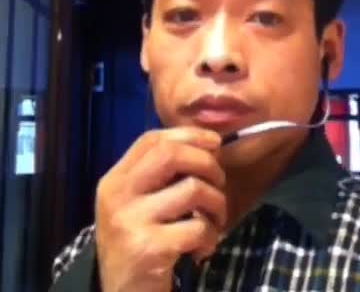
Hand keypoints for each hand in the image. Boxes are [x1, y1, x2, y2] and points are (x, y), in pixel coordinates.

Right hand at [95, 127, 225, 291]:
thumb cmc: (138, 243)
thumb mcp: (139, 204)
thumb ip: (161, 175)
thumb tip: (209, 146)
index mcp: (116, 180)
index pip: (152, 140)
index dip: (189, 135)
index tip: (215, 143)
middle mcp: (117, 195)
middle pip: (171, 154)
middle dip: (207, 163)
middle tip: (218, 183)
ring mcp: (130, 221)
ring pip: (193, 189)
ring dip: (217, 204)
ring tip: (214, 223)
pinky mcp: (149, 248)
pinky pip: (199, 228)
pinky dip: (211, 237)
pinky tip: (201, 250)